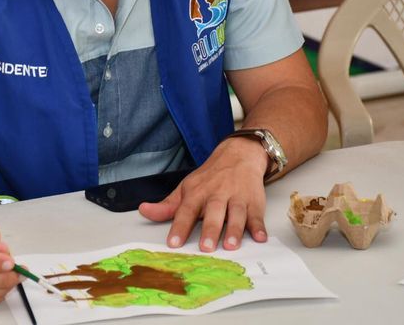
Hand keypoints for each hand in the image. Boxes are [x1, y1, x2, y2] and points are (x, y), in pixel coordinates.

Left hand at [138, 138, 268, 251]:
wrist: (239, 155)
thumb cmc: (210, 178)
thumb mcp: (186, 188)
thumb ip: (167, 205)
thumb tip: (144, 211)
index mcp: (197, 192)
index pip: (186, 210)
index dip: (179, 227)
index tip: (173, 243)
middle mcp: (217, 194)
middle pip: (213, 212)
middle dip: (209, 230)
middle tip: (205, 248)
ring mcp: (237, 197)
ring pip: (236, 214)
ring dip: (234, 230)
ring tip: (230, 245)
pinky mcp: (254, 201)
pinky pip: (257, 215)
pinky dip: (259, 226)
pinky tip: (259, 237)